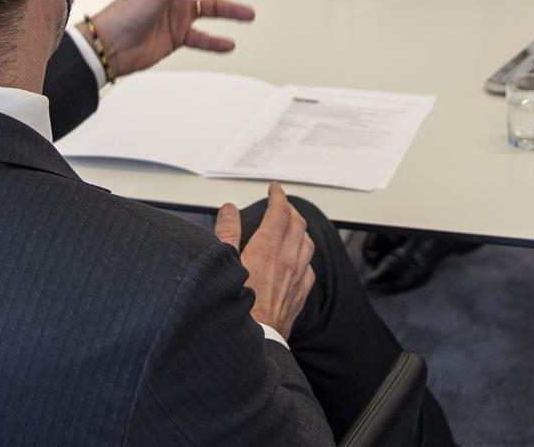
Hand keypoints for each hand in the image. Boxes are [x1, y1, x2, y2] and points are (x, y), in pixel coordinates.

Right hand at [215, 183, 314, 339]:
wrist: (254, 344)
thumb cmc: (236, 308)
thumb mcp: (224, 264)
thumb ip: (226, 233)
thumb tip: (230, 211)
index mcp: (268, 248)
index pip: (280, 211)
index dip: (278, 196)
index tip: (274, 190)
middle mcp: (287, 260)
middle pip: (297, 223)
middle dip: (289, 209)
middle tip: (281, 205)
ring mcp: (296, 278)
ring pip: (307, 243)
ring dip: (300, 230)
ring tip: (292, 226)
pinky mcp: (300, 295)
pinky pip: (309, 268)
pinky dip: (304, 256)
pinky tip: (298, 259)